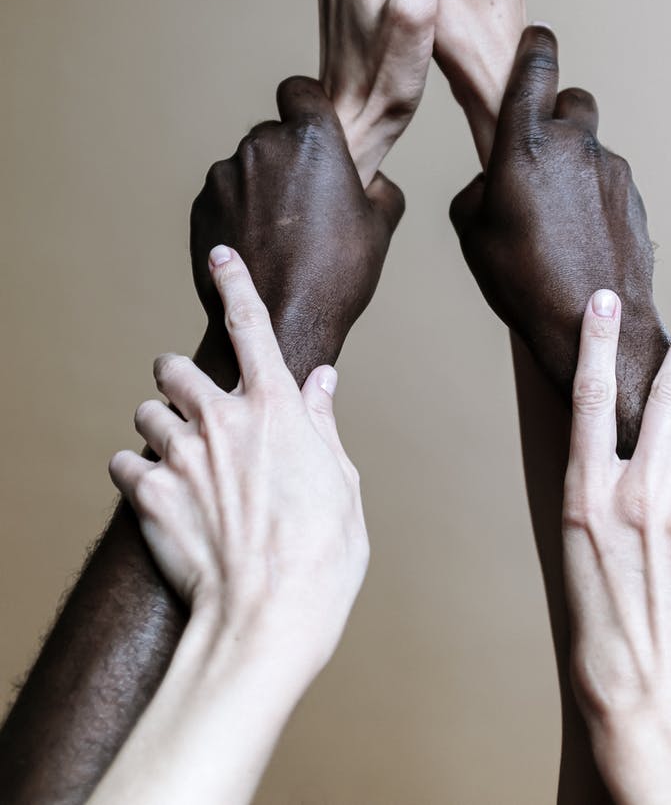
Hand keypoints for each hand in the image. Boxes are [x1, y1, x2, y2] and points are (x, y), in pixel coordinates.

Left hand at [110, 248, 367, 688]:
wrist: (267, 619)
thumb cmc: (322, 557)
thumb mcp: (342, 482)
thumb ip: (323, 423)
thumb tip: (322, 381)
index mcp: (277, 408)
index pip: (252, 324)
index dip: (235, 283)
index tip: (220, 257)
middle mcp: (223, 420)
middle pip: (176, 366)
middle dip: (177, 375)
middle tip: (189, 399)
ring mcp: (181, 457)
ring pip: (145, 412)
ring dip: (157, 425)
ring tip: (176, 454)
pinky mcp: (147, 496)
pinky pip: (122, 464)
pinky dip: (133, 473)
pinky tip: (153, 493)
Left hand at [190, 77, 402, 387]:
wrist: (280, 324)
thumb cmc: (336, 274)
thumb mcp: (380, 226)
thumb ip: (380, 186)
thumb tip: (372, 180)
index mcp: (311, 138)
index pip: (299, 89)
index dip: (308, 106)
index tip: (316, 130)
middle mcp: (263, 146)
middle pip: (275, 133)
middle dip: (289, 156)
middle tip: (309, 199)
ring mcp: (226, 176)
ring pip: (248, 166)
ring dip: (262, 186)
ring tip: (282, 232)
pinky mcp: (201, 205)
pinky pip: (225, 195)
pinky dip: (238, 211)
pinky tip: (259, 245)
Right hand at [450, 25, 665, 449]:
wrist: (594, 321)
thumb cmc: (524, 280)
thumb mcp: (472, 231)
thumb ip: (479, 187)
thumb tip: (494, 182)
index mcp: (527, 142)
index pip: (539, 63)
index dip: (536, 44)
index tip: (534, 39)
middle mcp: (575, 145)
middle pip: (572, 100)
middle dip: (555, 115)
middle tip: (535, 153)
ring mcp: (611, 170)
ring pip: (590, 145)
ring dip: (573, 164)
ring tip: (553, 215)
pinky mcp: (633, 197)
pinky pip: (607, 180)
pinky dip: (592, 196)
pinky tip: (577, 235)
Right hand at [563, 289, 670, 801]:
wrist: (652, 692)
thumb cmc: (609, 628)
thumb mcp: (582, 549)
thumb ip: (605, 495)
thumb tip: (628, 458)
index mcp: (589, 493)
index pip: (589, 396)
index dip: (596, 341)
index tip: (604, 301)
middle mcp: (638, 492)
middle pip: (665, 394)